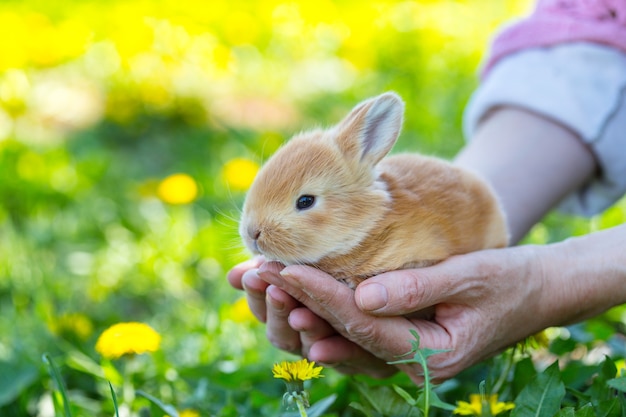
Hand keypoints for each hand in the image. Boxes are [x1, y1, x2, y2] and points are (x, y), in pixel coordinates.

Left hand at [258, 245, 551, 382]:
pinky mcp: (400, 341)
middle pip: (344, 334)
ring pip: (342, 338)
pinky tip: (294, 299)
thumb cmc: (510, 280)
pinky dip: (323, 314)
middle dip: (300, 301)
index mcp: (434, 353)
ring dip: (303, 309)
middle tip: (260, 273)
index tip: (287, 268)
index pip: (364, 323)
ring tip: (266, 283)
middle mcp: (412, 363)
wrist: (537, 291)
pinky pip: (353, 333)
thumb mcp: (470, 276)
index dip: (323, 295)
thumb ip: (416, 287)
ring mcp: (404, 356)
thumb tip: (361, 297)